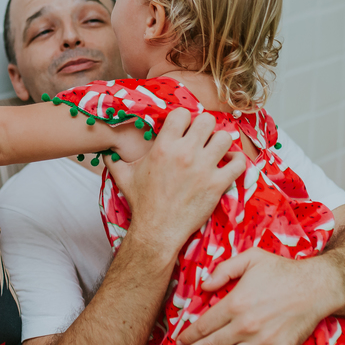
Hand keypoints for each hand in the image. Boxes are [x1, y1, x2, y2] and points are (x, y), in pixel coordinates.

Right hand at [106, 109, 246, 254]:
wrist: (157, 231)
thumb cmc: (141, 203)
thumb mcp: (123, 177)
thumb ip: (115, 160)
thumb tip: (106, 150)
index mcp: (164, 147)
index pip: (182, 114)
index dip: (185, 119)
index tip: (185, 129)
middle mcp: (185, 153)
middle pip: (207, 121)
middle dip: (205, 128)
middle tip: (203, 139)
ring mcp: (204, 168)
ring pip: (225, 137)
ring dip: (222, 143)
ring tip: (217, 150)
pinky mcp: (217, 184)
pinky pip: (238, 163)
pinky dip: (237, 161)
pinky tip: (229, 164)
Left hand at [172, 248, 344, 344]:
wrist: (317, 287)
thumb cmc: (282, 271)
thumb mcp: (250, 258)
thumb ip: (223, 269)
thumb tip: (203, 286)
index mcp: (234, 304)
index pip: (203, 325)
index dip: (188, 335)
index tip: (178, 342)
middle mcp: (244, 326)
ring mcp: (261, 343)